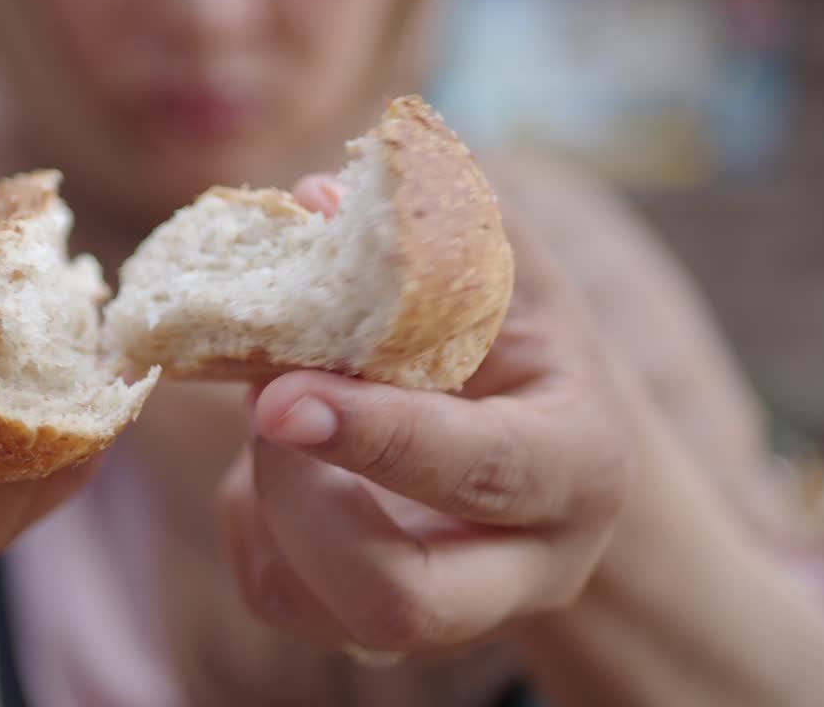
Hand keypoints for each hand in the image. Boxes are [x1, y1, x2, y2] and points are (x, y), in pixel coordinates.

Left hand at [220, 175, 635, 655]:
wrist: (539, 453)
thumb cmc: (520, 349)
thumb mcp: (513, 279)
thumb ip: (439, 230)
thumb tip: (317, 197)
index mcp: (575, 468)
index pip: (483, 473)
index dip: (380, 436)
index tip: (281, 391)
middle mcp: (523, 569)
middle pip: (404, 605)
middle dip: (302, 502)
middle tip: (265, 402)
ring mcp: (447, 615)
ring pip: (315, 608)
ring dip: (263, 494)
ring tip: (278, 402)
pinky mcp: (369, 626)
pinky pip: (274, 591)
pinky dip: (249, 512)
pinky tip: (283, 453)